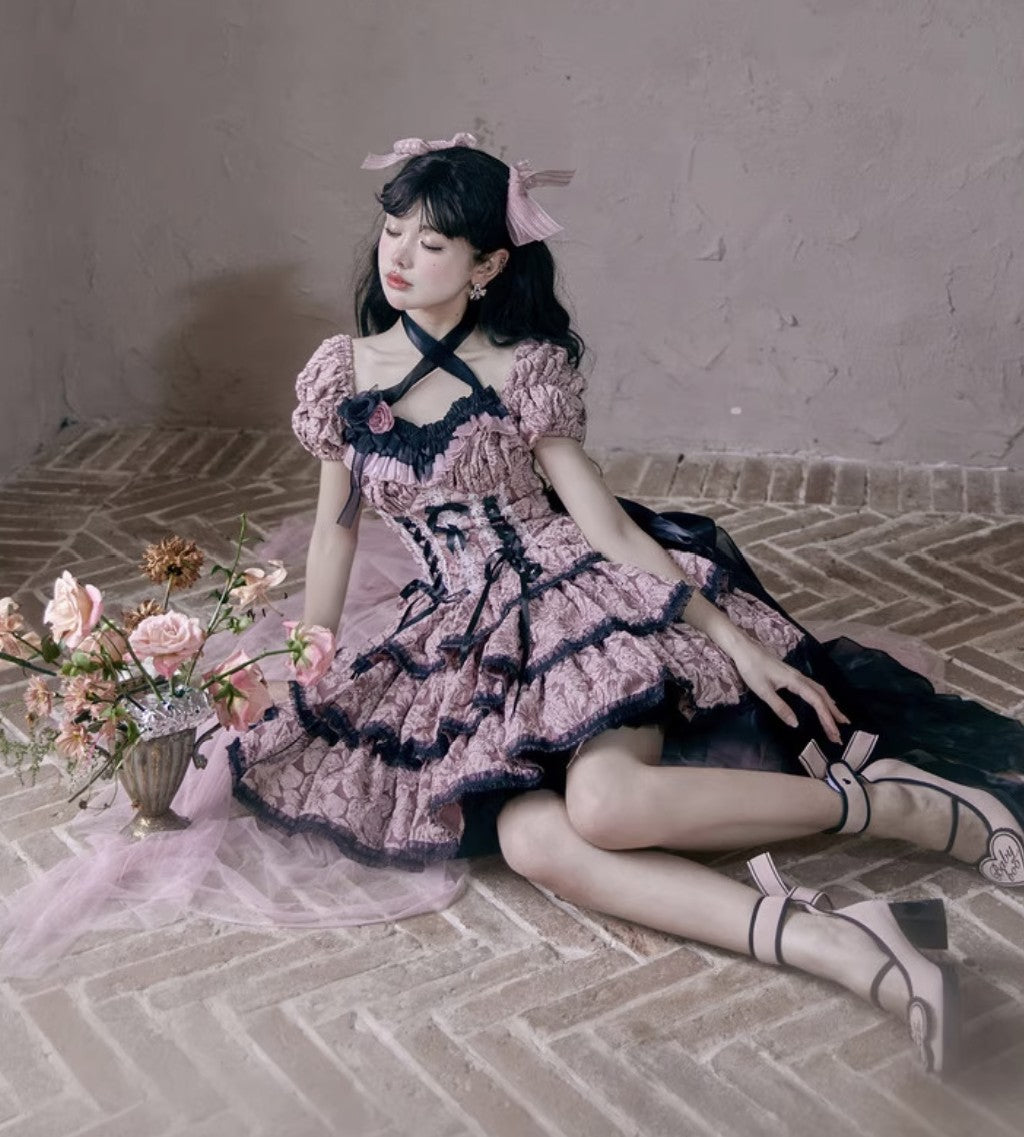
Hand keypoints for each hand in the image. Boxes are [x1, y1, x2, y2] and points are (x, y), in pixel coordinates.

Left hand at [730, 637, 848, 743]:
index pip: (817, 701)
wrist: (744, 649)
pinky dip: (823, 698)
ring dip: (830, 706)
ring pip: (820, 691)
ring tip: (838, 720)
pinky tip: (823, 703)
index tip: (834, 732)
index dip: (827, 718)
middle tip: (839, 733)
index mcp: (795, 681)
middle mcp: (800, 678)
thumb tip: (796, 724)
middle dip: (833, 715)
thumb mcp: (763, 691)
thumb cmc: (751, 669)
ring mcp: (797, 675)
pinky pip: (814, 688)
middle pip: (823, 697)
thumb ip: (780, 707)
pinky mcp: (792, 675)